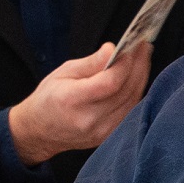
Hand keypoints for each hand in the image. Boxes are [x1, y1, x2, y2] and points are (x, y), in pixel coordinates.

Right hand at [4, 40, 153, 164]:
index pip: (110, 83)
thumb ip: (90, 63)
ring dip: (141, 77)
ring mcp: (101, 131)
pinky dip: (136, 92)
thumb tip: (112, 50)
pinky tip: (136, 77)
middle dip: (138, 65)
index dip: (125, 63)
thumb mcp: (63, 73)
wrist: (39, 132)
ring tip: (142, 58)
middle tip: (143, 46)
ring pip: (132, 101)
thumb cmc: (48, 99)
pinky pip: (130, 111)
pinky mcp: (108, 136)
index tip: (131, 46)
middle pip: (125, 91)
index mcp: (72, 100)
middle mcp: (89, 119)